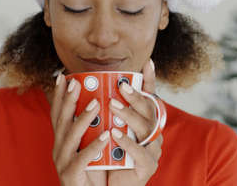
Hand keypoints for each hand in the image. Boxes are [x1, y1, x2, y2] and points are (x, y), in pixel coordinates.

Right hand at [51, 74, 107, 185]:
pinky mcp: (71, 175)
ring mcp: (63, 162)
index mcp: (63, 140)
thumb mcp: (89, 145)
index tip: (62, 76)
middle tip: (76, 82)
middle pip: (62, 121)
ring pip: (71, 137)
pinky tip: (106, 136)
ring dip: (83, 119)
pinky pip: (82, 159)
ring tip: (95, 103)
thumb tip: (101, 103)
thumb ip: (91, 128)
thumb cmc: (93, 171)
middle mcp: (59, 148)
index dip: (58, 95)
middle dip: (68, 100)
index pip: (58, 114)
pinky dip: (93, 147)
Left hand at [107, 59, 163, 185]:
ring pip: (145, 128)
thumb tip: (84, 85)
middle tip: (121, 85)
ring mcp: (153, 149)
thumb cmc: (107, 155)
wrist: (109, 185)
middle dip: (136, 96)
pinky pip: (140, 153)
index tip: (146, 62)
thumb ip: (103, 110)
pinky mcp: (148, 166)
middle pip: (150, 110)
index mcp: (145, 121)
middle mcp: (153, 132)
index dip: (149, 81)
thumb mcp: (105, 129)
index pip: (149, 97)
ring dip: (128, 115)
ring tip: (112, 105)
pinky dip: (127, 142)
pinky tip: (114, 133)